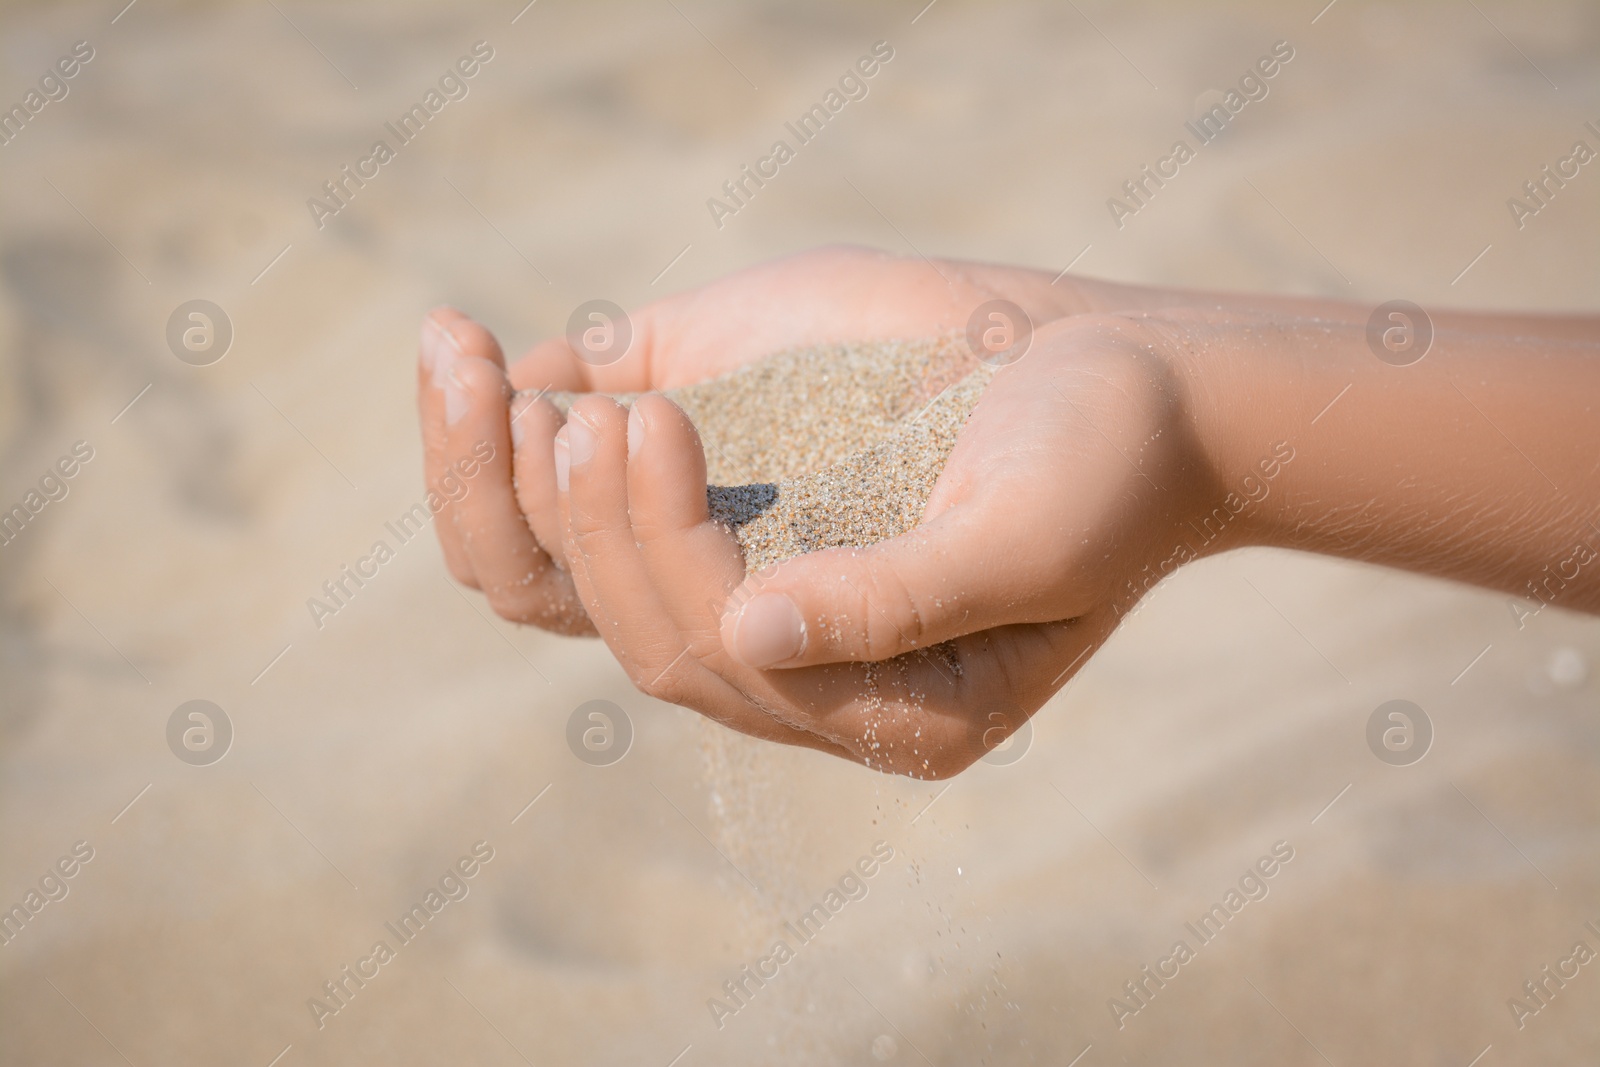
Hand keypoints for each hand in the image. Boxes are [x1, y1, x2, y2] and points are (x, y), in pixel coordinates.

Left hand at [417, 244, 1118, 631]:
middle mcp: (779, 645)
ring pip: (557, 571)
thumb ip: (899, 601)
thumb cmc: (1106, 465)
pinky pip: (571, 483)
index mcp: (862, 699)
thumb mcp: (1030, 539)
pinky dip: (496, 428)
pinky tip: (467, 352)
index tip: (653, 421)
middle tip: (574, 407)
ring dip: (484, 477)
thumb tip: (748, 634)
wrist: (1129, 374)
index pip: (711, 657)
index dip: (656, 550)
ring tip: (460, 363)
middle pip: (610, 618)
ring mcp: (734, 555)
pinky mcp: (714, 467)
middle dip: (568, 514)